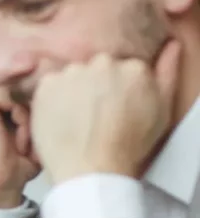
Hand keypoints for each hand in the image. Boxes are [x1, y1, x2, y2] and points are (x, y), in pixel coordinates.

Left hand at [30, 40, 181, 184]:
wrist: (92, 169)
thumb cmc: (126, 147)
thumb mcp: (161, 110)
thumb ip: (166, 74)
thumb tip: (170, 47)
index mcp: (133, 68)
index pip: (121, 68)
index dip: (114, 89)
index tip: (111, 106)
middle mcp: (103, 64)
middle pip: (96, 68)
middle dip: (93, 86)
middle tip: (92, 115)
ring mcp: (73, 73)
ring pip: (71, 75)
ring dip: (71, 90)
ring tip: (75, 119)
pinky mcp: (48, 84)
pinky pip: (48, 84)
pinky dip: (50, 98)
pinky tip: (59, 118)